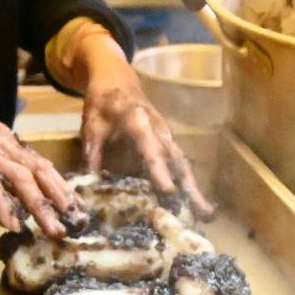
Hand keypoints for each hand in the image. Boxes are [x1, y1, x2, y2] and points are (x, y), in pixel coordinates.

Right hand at [0, 93, 73, 235]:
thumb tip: (1, 209)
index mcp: (4, 139)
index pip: (41, 163)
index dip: (60, 185)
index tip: (75, 206)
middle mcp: (1, 143)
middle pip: (40, 172)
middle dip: (60, 198)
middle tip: (76, 221)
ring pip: (23, 181)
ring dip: (41, 208)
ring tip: (52, 230)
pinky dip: (4, 207)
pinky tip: (13, 225)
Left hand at [73, 36, 213, 216]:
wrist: (116, 79)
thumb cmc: (103, 102)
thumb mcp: (91, 126)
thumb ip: (92, 155)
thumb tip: (88, 187)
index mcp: (138, 122)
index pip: (152, 149)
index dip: (160, 171)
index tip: (169, 192)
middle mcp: (159, 130)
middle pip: (178, 161)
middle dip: (191, 188)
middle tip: (203, 213)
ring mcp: (167, 136)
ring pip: (184, 165)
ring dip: (195, 190)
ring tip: (206, 215)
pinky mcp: (168, 142)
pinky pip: (180, 164)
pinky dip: (187, 184)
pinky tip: (194, 204)